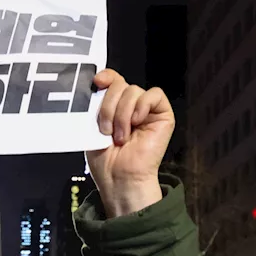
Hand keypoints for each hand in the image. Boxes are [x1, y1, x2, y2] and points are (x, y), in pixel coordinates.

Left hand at [85, 69, 174, 217]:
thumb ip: (96, 103)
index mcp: (114, 107)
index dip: (106, 77)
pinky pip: (154, 94)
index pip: (113, 80)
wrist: (119, 178)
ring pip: (133, 90)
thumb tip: (98, 82)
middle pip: (120, 85)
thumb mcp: (92, 127)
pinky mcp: (163, 115)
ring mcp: (147, 110)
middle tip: (106, 130)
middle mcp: (131, 106)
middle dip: (109, 107)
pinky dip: (142, 106)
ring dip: (122, 114)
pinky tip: (137, 122)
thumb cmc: (106, 161)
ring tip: (121, 136)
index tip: (97, 82)